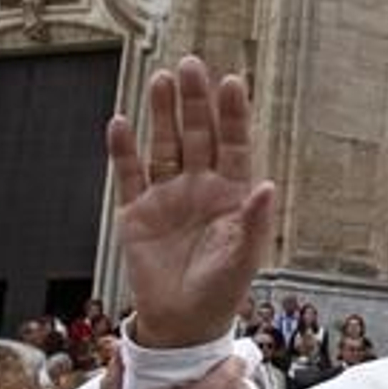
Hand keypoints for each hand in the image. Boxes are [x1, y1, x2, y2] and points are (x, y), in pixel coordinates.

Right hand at [108, 55, 275, 347]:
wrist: (183, 322)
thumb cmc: (221, 290)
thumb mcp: (244, 257)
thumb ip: (255, 221)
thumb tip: (267, 185)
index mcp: (231, 193)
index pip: (233, 144)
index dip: (232, 114)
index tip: (231, 82)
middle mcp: (200, 186)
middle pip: (197, 134)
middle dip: (194, 101)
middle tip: (191, 65)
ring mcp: (167, 196)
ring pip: (164, 145)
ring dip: (161, 114)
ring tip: (161, 79)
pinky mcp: (136, 212)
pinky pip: (129, 173)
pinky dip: (123, 150)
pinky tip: (120, 121)